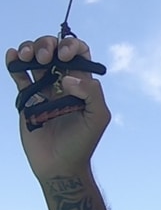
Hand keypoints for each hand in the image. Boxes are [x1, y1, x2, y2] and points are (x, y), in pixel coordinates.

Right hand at [6, 36, 110, 179]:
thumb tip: (67, 78)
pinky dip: (14, 62)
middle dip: (47, 44)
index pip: (79, 53)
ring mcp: (43, 89)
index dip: (71, 46)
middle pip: (53, 50)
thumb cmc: (82, 143)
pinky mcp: (26, 98)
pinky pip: (19, 75)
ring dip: (29, 49)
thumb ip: (92, 94)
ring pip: (34, 58)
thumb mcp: (98, 118)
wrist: (59, 164)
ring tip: (26, 57)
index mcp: (82, 84)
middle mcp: (63, 82)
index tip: (63, 56)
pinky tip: (13, 56)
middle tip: (44, 57)